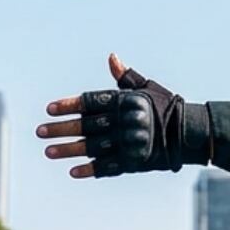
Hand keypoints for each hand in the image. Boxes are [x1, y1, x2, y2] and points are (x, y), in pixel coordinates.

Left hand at [38, 54, 200, 177]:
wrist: (190, 133)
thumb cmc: (167, 107)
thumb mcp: (147, 88)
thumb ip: (125, 77)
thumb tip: (112, 57)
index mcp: (125, 101)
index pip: (90, 101)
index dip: (68, 105)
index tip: (49, 109)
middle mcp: (125, 121)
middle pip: (86, 125)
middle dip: (61, 128)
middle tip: (39, 132)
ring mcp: (129, 142)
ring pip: (93, 147)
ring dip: (69, 150)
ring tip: (48, 151)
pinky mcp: (135, 161)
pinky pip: (109, 167)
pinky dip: (91, 169)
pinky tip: (73, 171)